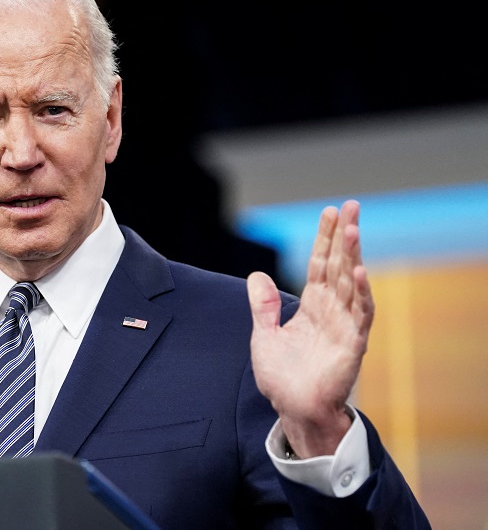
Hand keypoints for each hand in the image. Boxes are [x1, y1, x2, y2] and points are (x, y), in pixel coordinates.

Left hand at [247, 199, 374, 456]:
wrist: (293, 410)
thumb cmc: (283, 377)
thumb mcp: (264, 335)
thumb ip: (263, 306)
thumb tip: (256, 275)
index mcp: (313, 306)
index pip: (320, 264)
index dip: (324, 238)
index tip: (330, 212)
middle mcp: (332, 311)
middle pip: (340, 266)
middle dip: (344, 237)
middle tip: (351, 206)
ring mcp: (344, 326)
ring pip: (351, 284)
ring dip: (354, 257)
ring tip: (353, 230)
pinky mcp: (352, 344)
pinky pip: (359, 315)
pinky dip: (361, 293)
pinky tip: (359, 273)